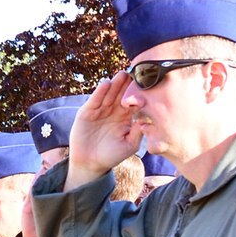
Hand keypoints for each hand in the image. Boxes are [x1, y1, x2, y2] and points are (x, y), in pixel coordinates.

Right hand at [67, 72, 140, 186]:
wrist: (90, 163)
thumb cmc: (112, 155)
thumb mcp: (129, 145)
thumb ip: (138, 132)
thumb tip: (146, 119)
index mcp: (126, 116)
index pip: (133, 101)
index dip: (139, 93)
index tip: (147, 84)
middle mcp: (113, 110)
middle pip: (121, 93)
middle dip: (127, 84)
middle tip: (136, 73)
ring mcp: (100, 109)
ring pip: (109, 93)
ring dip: (115, 84)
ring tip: (122, 75)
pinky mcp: (87, 111)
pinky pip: (95, 100)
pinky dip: (100, 92)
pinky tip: (106, 84)